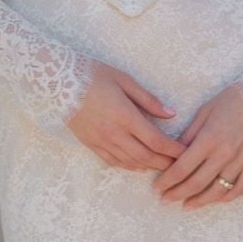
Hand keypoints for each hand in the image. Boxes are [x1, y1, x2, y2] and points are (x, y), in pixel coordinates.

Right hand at [66, 61, 187, 170]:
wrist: (56, 81)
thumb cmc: (92, 74)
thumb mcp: (124, 80)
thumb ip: (148, 100)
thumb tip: (170, 114)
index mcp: (124, 116)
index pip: (156, 140)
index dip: (173, 150)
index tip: (186, 152)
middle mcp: (113, 133)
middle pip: (146, 157)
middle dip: (165, 163)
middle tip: (180, 165)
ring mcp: (100, 141)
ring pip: (130, 162)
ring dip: (148, 166)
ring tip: (163, 166)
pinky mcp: (90, 144)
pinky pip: (112, 161)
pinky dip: (128, 166)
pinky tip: (138, 165)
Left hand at [151, 82, 242, 207]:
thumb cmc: (232, 100)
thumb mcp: (204, 112)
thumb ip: (188, 135)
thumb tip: (172, 153)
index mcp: (208, 140)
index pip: (181, 168)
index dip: (166, 181)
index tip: (156, 187)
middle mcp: (224, 154)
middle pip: (196, 183)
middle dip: (176, 194)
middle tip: (165, 200)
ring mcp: (240, 162)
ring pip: (216, 191)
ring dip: (199, 201)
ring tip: (186, 205)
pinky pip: (238, 189)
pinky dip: (224, 198)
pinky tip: (213, 199)